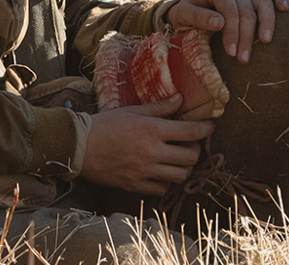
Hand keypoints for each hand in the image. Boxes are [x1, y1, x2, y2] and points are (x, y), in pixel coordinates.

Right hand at [79, 97, 213, 195]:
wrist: (78, 147)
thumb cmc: (104, 124)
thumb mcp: (132, 111)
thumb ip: (159, 108)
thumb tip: (180, 99)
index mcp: (152, 130)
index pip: (191, 132)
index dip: (205, 129)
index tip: (209, 127)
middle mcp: (152, 152)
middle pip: (191, 157)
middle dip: (195, 150)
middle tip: (189, 145)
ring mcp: (144, 171)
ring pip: (180, 176)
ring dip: (183, 168)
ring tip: (177, 160)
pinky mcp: (135, 185)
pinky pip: (162, 189)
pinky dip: (166, 182)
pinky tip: (161, 173)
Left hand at [167, 0, 287, 63]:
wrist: (192, 8)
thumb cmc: (188, 13)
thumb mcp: (184, 14)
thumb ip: (199, 17)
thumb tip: (219, 23)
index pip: (230, 10)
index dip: (232, 32)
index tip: (231, 53)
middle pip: (247, 11)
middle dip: (246, 37)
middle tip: (243, 59)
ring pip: (263, 4)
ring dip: (266, 25)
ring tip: (265, 43)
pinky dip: (280, 0)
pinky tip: (285, 10)